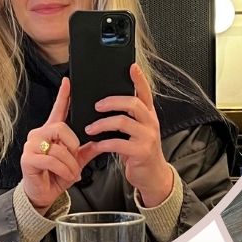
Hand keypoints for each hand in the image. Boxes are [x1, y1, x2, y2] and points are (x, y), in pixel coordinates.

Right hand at [20, 77, 82, 212]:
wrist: (44, 195)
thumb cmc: (57, 176)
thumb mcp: (77, 161)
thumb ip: (88, 149)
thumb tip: (103, 140)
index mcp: (51, 132)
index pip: (57, 109)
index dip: (63, 95)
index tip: (68, 81)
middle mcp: (38, 134)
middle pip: (60, 127)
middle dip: (73, 145)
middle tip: (76, 158)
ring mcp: (31, 145)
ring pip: (58, 147)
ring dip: (70, 163)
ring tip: (73, 173)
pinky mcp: (28, 158)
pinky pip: (51, 159)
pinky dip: (64, 169)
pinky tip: (68, 176)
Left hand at [77, 64, 174, 207]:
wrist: (152, 175)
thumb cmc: (139, 150)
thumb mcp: (137, 131)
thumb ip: (128, 117)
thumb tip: (105, 104)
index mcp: (148, 115)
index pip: (145, 92)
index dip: (139, 79)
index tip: (131, 66)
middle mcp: (150, 122)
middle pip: (133, 103)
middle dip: (112, 101)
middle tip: (96, 105)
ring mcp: (148, 137)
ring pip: (123, 122)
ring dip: (102, 123)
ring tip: (90, 128)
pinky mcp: (141, 152)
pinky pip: (119, 143)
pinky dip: (104, 143)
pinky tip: (97, 145)